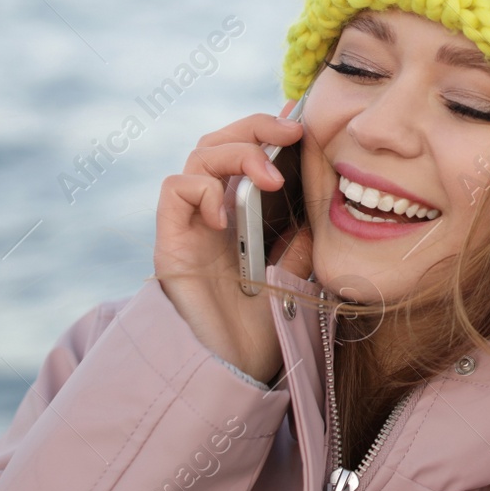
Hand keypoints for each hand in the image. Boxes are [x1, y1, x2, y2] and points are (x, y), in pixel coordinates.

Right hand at [153, 108, 312, 383]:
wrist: (229, 373)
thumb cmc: (257, 335)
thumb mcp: (291, 281)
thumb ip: (299, 246)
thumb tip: (319, 213)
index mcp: (240, 217)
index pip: (246, 153)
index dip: (268, 129)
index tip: (300, 117)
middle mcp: (211, 214)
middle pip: (220, 142)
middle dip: (255, 126)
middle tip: (292, 131)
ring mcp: (189, 225)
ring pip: (199, 156)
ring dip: (237, 154)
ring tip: (269, 178)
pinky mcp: (170, 241)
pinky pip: (176, 189)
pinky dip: (203, 189)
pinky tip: (225, 215)